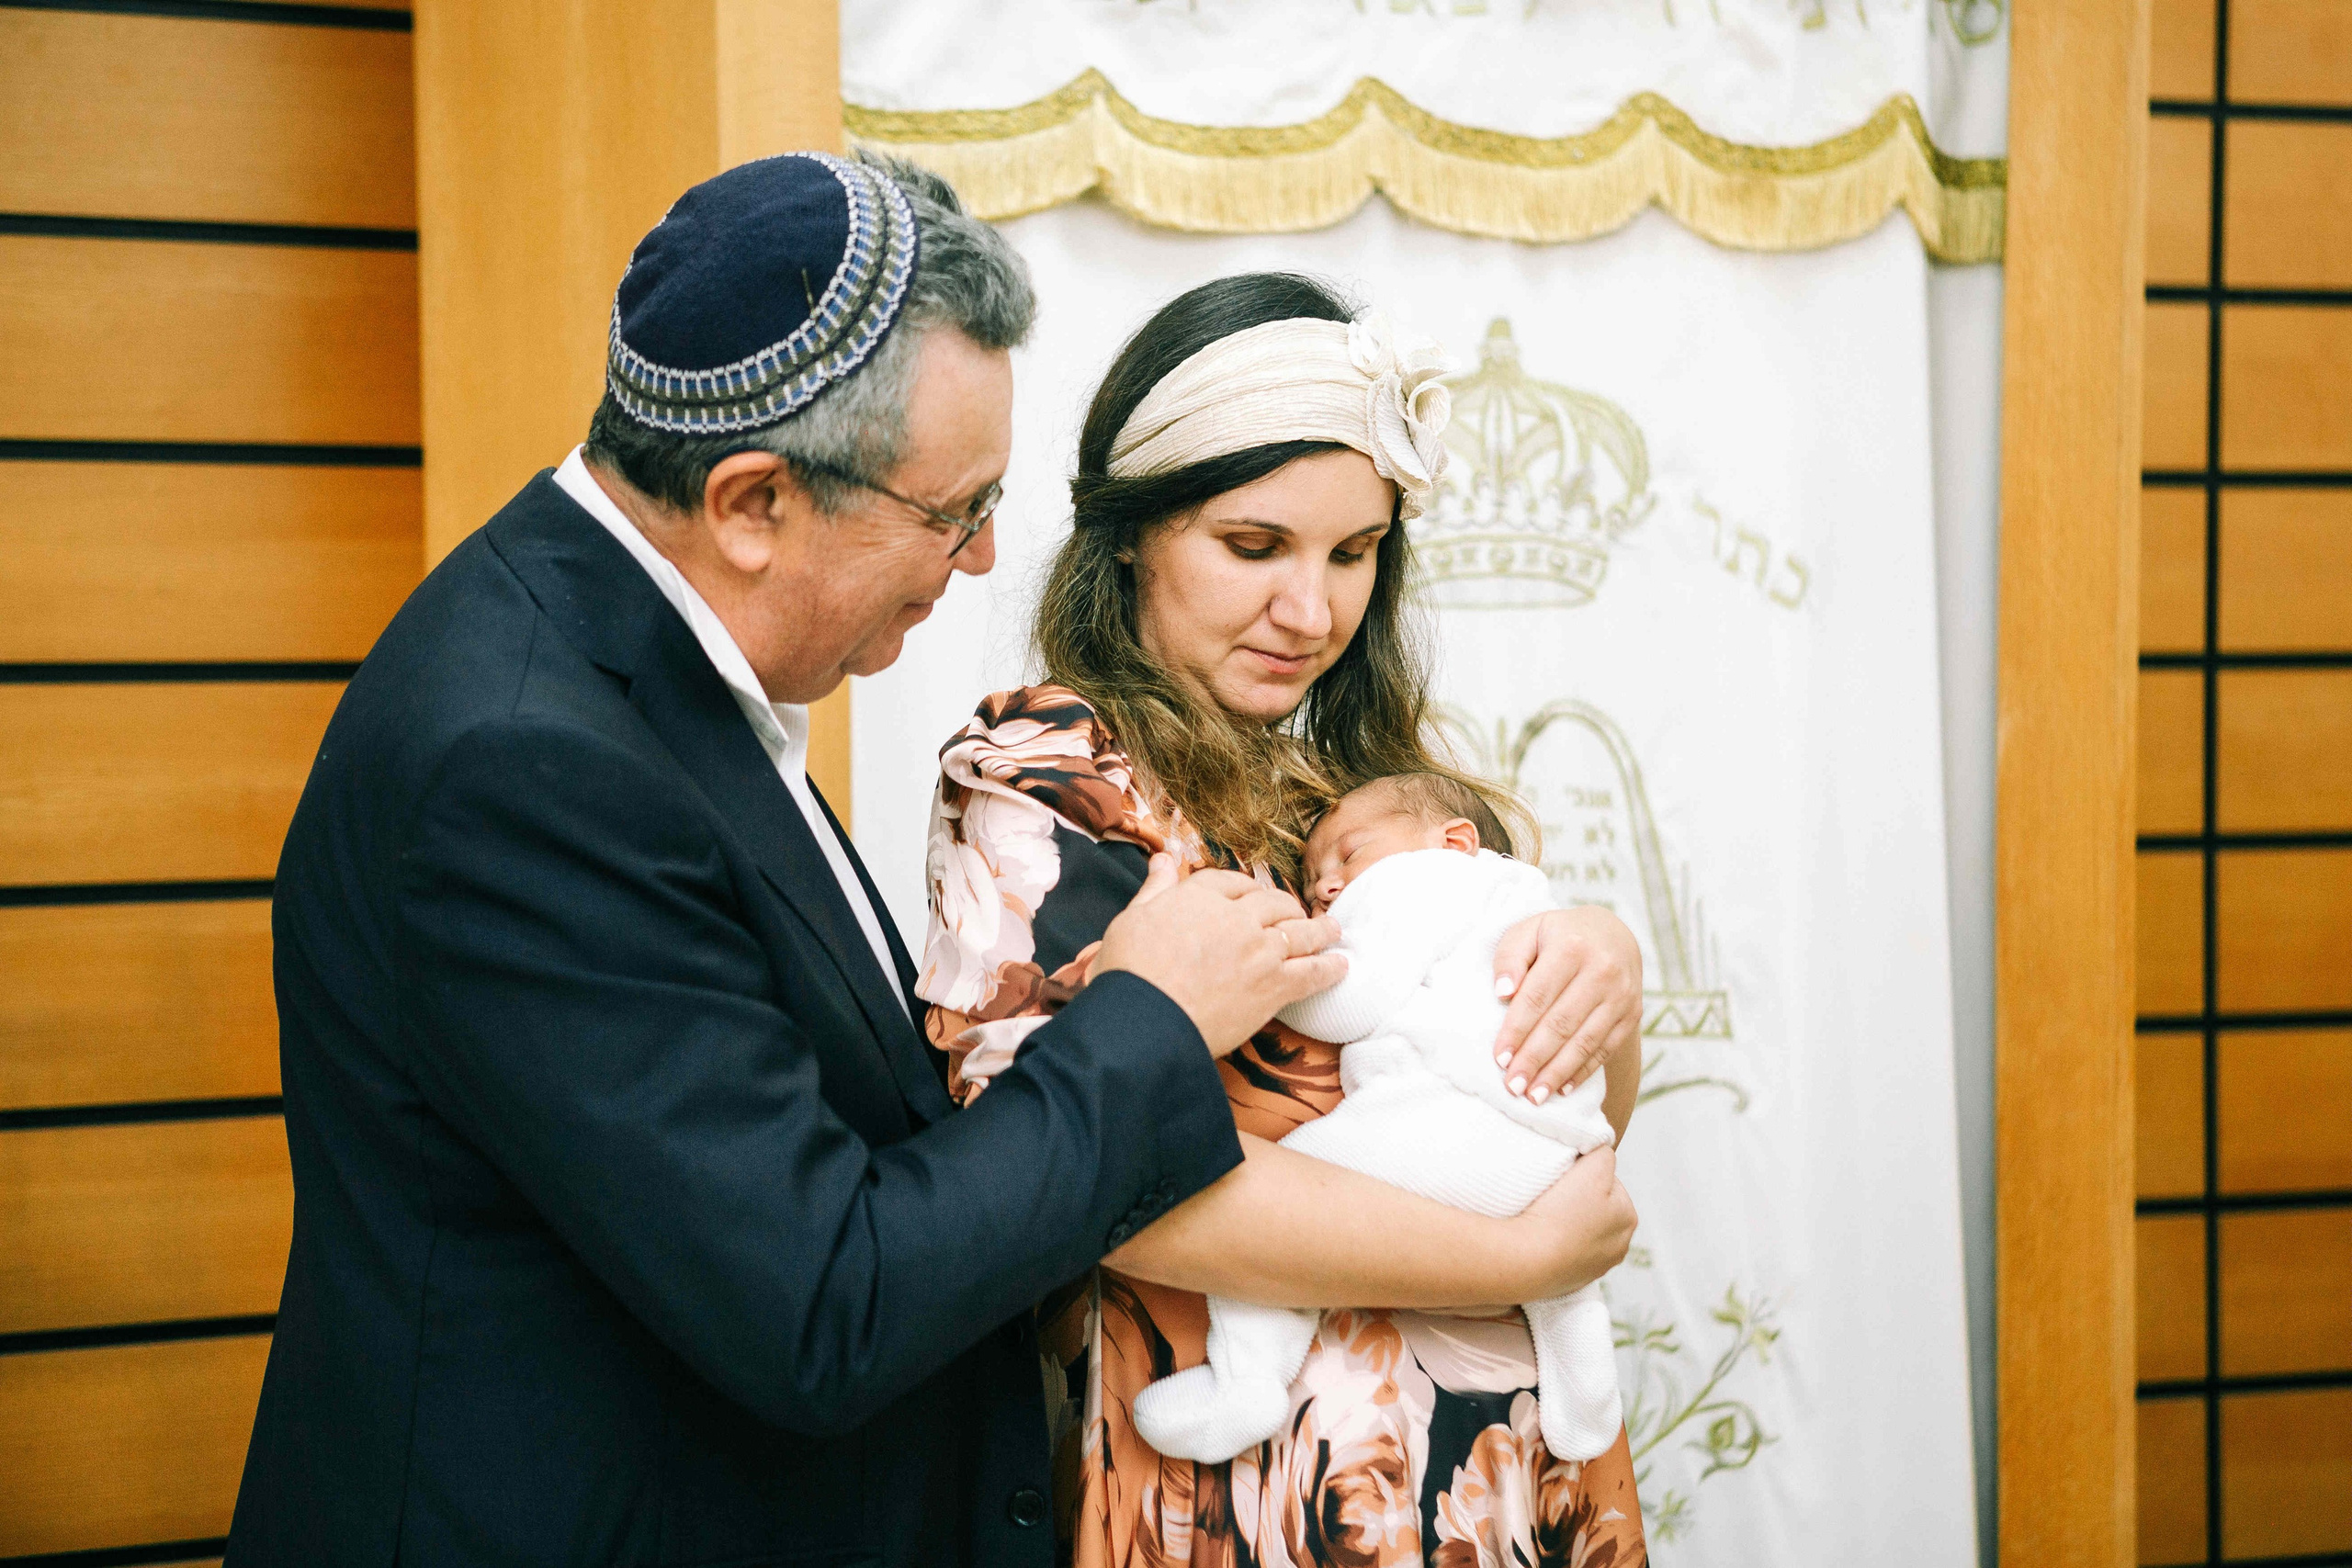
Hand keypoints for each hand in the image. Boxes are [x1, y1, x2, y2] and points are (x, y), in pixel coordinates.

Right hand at [1093, 854, 1343, 1056]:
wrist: (1142, 1022)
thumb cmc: (1128, 973)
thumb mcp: (1131, 919)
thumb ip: (1155, 889)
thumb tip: (1162, 858)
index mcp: (1198, 897)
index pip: (1232, 883)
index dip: (1245, 890)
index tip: (1251, 897)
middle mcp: (1235, 917)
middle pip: (1272, 903)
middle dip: (1286, 907)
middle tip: (1296, 913)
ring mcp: (1259, 951)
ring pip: (1300, 932)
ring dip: (1320, 929)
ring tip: (1333, 929)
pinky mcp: (1273, 987)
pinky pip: (1312, 973)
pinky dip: (1329, 969)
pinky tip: (1341, 966)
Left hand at [1492, 906, 1641, 1103]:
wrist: (1613, 934)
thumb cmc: (1559, 936)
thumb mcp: (1529, 931)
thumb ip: (1510, 957)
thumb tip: (1503, 993)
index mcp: (1572, 946)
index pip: (1538, 996)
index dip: (1517, 1030)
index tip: (1500, 1058)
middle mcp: (1603, 970)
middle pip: (1562, 1023)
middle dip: (1535, 1059)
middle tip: (1513, 1086)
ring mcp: (1622, 994)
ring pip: (1585, 1041)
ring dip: (1557, 1073)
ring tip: (1534, 1096)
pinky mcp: (1632, 1013)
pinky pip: (1605, 1048)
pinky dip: (1583, 1071)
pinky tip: (1562, 1088)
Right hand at [1511, 1147, 1637, 1297]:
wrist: (1528, 1261)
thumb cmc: (1561, 1211)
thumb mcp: (1593, 1166)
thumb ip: (1604, 1153)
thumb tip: (1601, 1154)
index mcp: (1629, 1218)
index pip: (1607, 1182)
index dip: (1584, 1176)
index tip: (1564, 1180)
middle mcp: (1619, 1246)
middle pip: (1595, 1208)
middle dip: (1578, 1201)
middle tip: (1552, 1198)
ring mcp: (1595, 1267)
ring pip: (1579, 1231)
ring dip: (1566, 1224)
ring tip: (1544, 1219)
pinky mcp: (1572, 1282)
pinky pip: (1564, 1253)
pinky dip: (1554, 1245)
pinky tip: (1541, 1240)